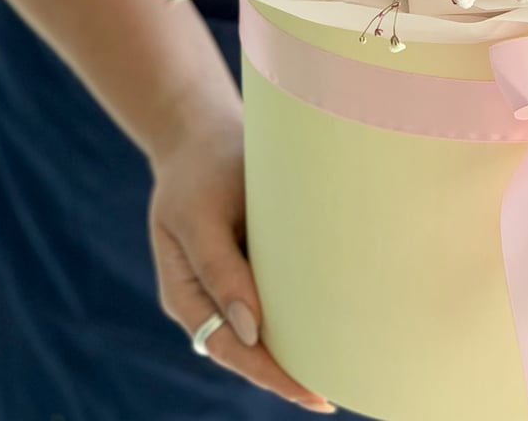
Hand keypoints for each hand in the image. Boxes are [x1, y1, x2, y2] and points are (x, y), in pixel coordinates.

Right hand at [148, 111, 335, 413]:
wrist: (201, 133)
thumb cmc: (201, 169)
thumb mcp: (200, 215)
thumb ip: (220, 269)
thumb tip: (251, 330)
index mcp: (185, 294)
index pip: (232, 349)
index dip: (272, 373)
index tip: (311, 392)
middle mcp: (207, 298)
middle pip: (249, 351)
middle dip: (288, 375)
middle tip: (334, 395)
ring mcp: (229, 281)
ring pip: (263, 330)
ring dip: (295, 350)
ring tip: (342, 368)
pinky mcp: (250, 261)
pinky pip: (275, 298)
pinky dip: (298, 315)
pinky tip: (331, 322)